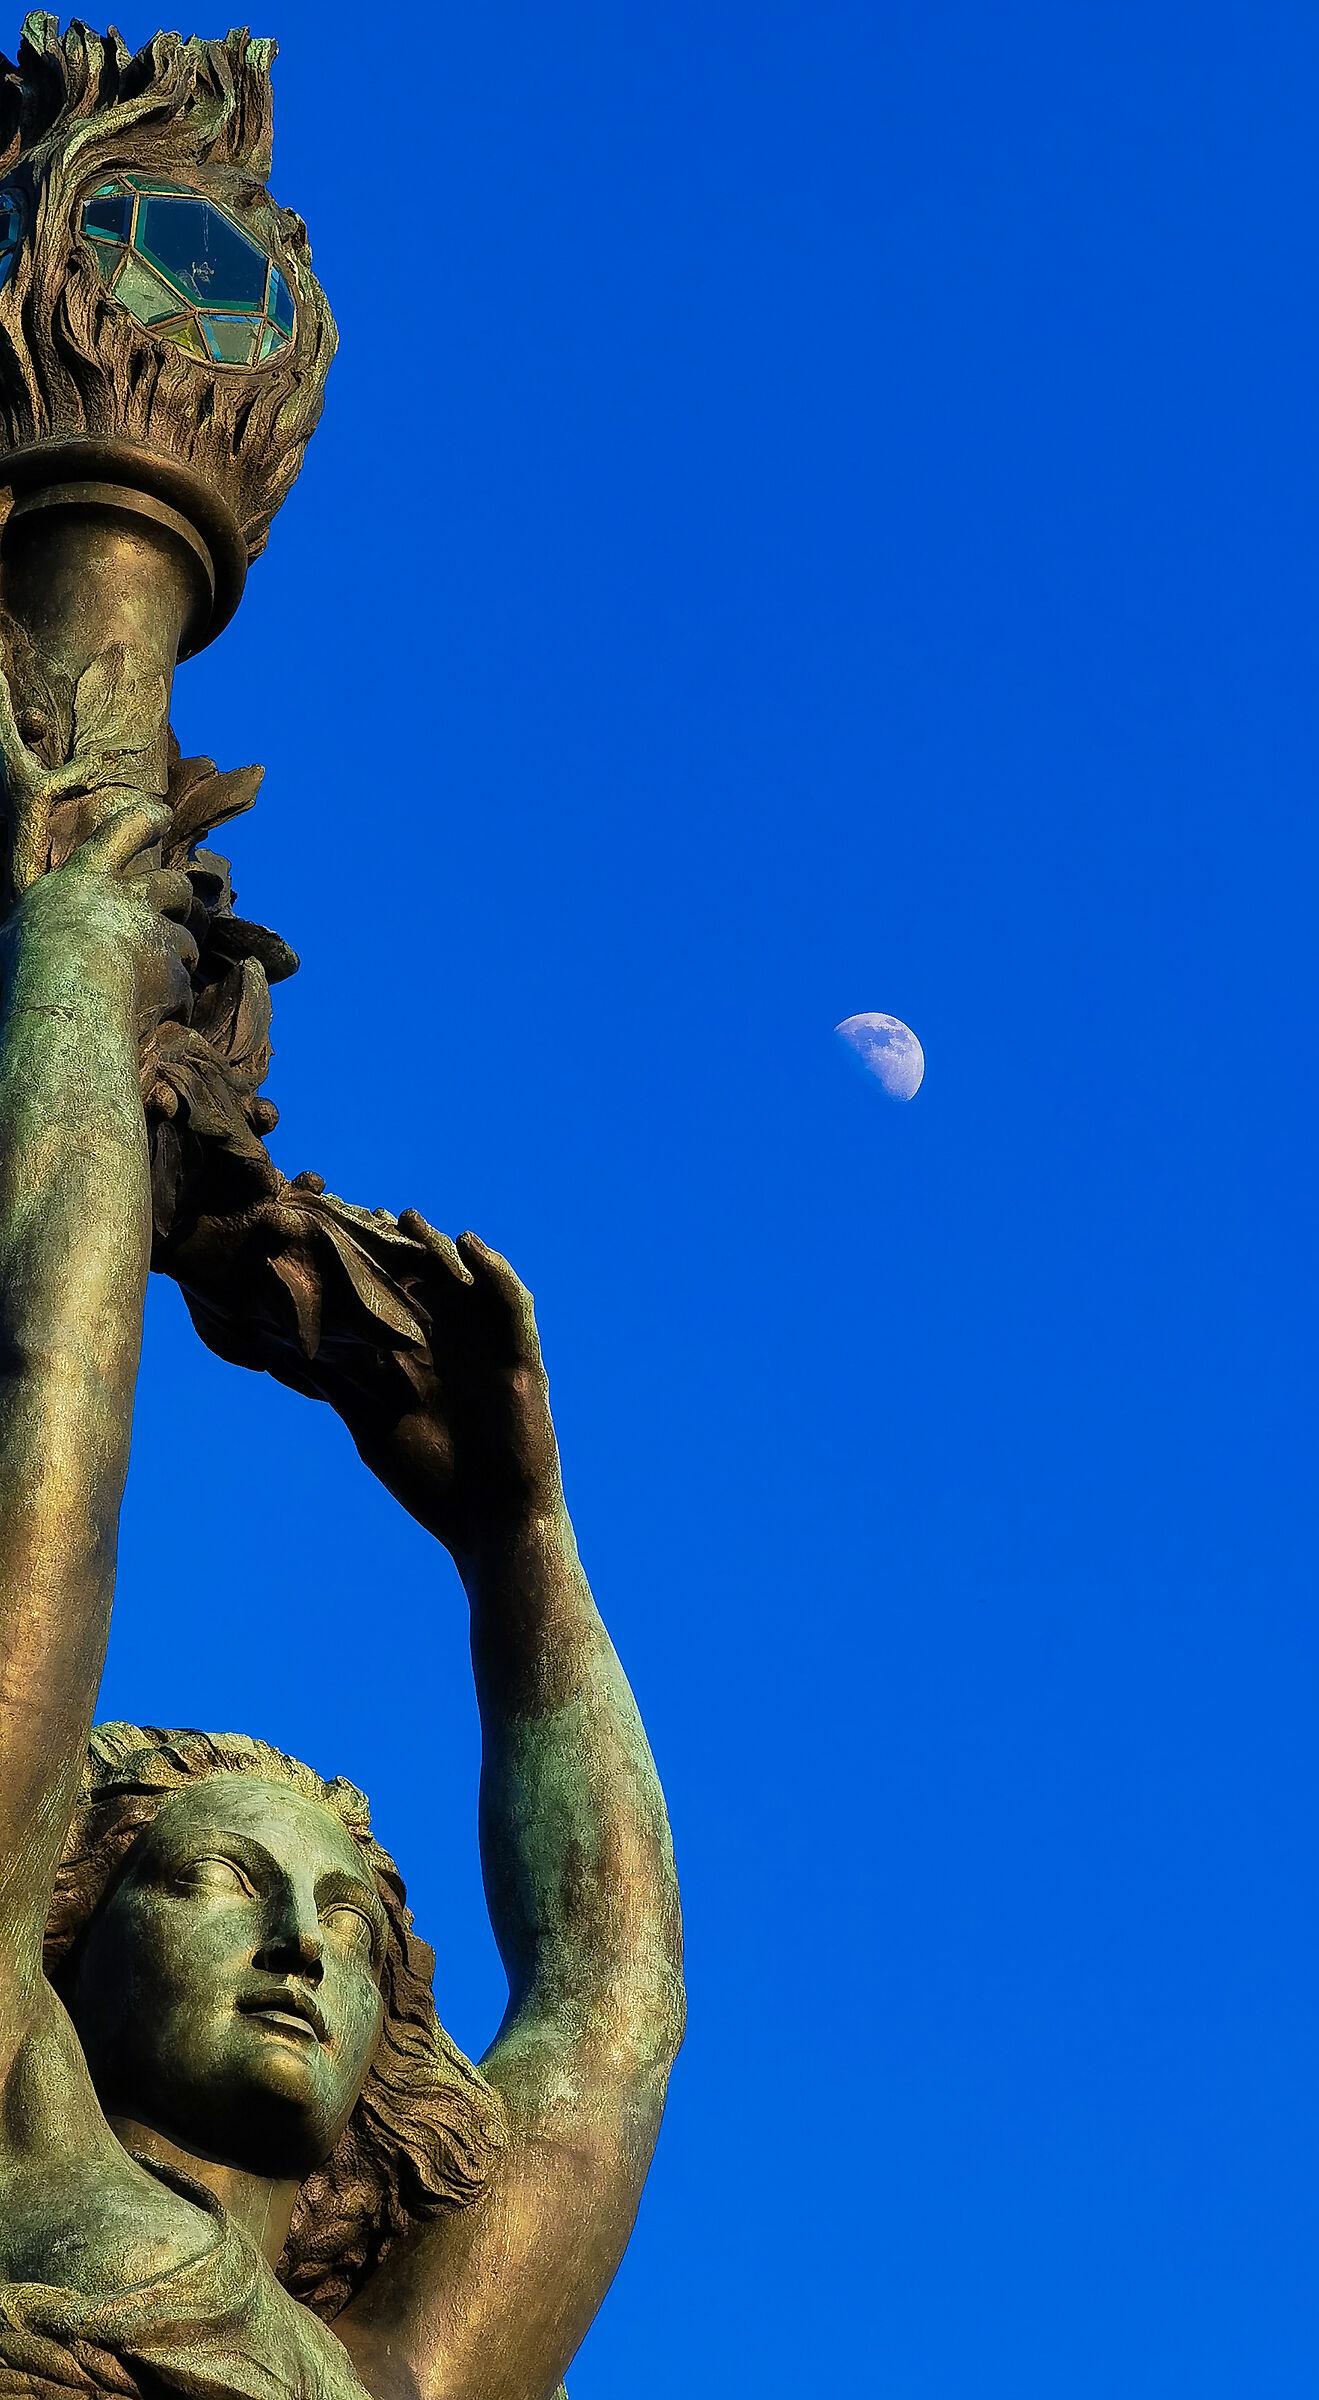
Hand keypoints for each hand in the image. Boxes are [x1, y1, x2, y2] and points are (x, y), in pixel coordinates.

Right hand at [0, 799, 198, 1026]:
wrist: (65, 1004)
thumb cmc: (27, 967)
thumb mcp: (20, 928)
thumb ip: (46, 919)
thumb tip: (44, 929)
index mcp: (85, 878)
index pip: (121, 831)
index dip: (145, 819)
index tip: (161, 815)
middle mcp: (128, 899)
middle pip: (173, 885)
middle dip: (179, 897)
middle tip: (178, 908)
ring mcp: (156, 934)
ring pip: (185, 939)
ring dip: (178, 954)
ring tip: (158, 978)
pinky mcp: (175, 972)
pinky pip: (181, 989)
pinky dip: (172, 1002)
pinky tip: (152, 1016)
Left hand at [161, 1181, 563, 1560]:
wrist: (491, 1522)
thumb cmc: (433, 1483)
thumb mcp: (369, 1428)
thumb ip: (337, 1387)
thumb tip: (280, 1352)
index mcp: (416, 1358)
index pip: (387, 1298)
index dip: (360, 1266)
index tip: (325, 1235)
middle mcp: (453, 1344)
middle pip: (425, 1280)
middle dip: (396, 1247)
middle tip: (362, 1213)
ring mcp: (489, 1346)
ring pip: (466, 1281)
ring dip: (440, 1249)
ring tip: (407, 1219)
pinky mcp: (522, 1356)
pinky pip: (513, 1303)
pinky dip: (495, 1271)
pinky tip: (470, 1245)